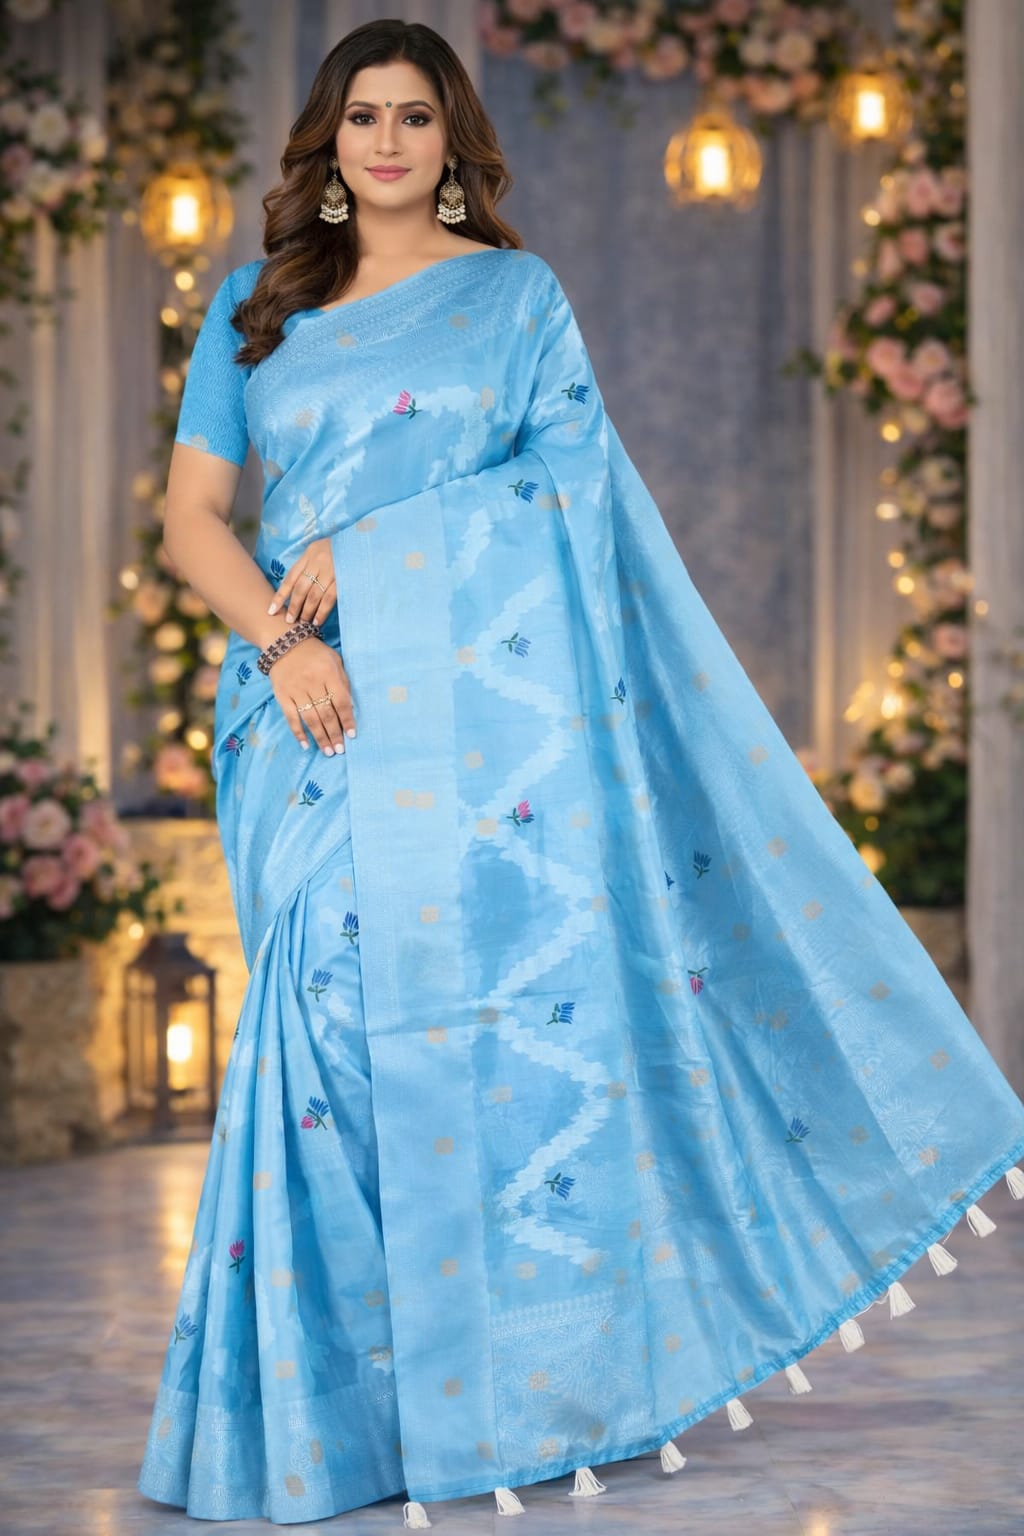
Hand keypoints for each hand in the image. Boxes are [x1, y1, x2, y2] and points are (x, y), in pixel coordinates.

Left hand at [268, 537, 336, 626]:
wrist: (362, 541)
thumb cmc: (340, 548)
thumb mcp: (320, 551)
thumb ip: (308, 565)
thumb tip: (294, 589)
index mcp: (309, 554)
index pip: (290, 577)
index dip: (280, 595)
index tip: (271, 610)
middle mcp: (317, 562)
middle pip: (301, 588)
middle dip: (293, 606)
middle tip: (289, 621)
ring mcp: (331, 571)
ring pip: (314, 595)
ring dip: (307, 611)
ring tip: (303, 623)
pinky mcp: (343, 578)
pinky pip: (330, 598)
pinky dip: (322, 611)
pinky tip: (318, 621)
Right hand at [268, 634, 355, 754]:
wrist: (284, 642)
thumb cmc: (315, 653)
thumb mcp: (335, 660)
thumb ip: (343, 682)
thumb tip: (350, 708)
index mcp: (328, 673)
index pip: (341, 701)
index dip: (347, 719)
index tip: (352, 735)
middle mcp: (312, 682)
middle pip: (326, 713)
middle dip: (334, 734)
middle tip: (340, 750)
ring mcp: (296, 690)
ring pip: (310, 718)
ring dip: (320, 737)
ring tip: (328, 751)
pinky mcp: (282, 695)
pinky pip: (291, 717)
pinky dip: (298, 733)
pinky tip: (306, 745)